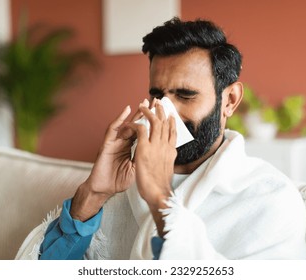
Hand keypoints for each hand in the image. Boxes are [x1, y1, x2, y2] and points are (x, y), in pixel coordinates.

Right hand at [70, 100, 148, 220]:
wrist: (104, 190)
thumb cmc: (118, 181)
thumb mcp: (137, 168)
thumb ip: (145, 157)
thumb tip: (159, 150)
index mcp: (133, 148)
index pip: (145, 132)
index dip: (153, 124)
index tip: (163, 115)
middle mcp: (125, 143)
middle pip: (138, 125)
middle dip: (146, 113)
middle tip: (155, 102)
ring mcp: (116, 142)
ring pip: (127, 124)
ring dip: (135, 113)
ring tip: (143, 103)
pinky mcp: (107, 144)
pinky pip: (113, 129)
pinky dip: (120, 119)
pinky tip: (126, 110)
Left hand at [130, 101, 176, 235]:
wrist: (158, 194)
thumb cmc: (161, 185)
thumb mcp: (168, 169)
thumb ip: (167, 159)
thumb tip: (168, 155)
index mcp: (171, 151)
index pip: (173, 131)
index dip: (171, 120)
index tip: (170, 113)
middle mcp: (166, 146)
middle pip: (165, 122)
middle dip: (162, 110)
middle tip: (158, 102)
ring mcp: (156, 146)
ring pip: (154, 122)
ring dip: (149, 112)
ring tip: (144, 105)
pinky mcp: (144, 149)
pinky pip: (140, 129)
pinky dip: (136, 123)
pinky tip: (132, 122)